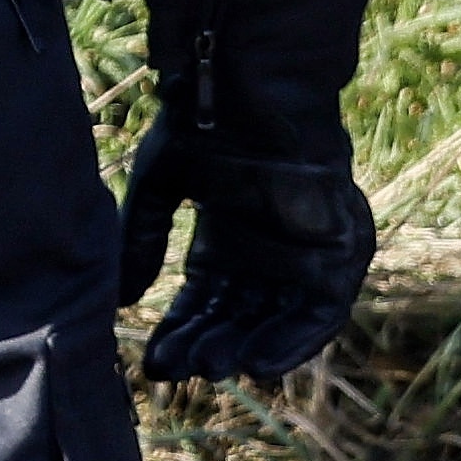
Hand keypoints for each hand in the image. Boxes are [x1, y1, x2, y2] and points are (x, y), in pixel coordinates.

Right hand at [118, 106, 376, 390]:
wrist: (248, 90)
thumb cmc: (203, 125)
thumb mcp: (157, 187)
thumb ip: (140, 242)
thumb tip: (120, 301)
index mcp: (227, 238)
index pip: (204, 301)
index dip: (180, 332)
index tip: (155, 364)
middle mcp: (266, 253)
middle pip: (239, 317)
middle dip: (210, 345)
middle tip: (183, 370)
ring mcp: (304, 254)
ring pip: (277, 320)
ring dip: (247, 348)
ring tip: (214, 369)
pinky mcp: (339, 252)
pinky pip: (322, 312)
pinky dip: (294, 341)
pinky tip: (259, 365)